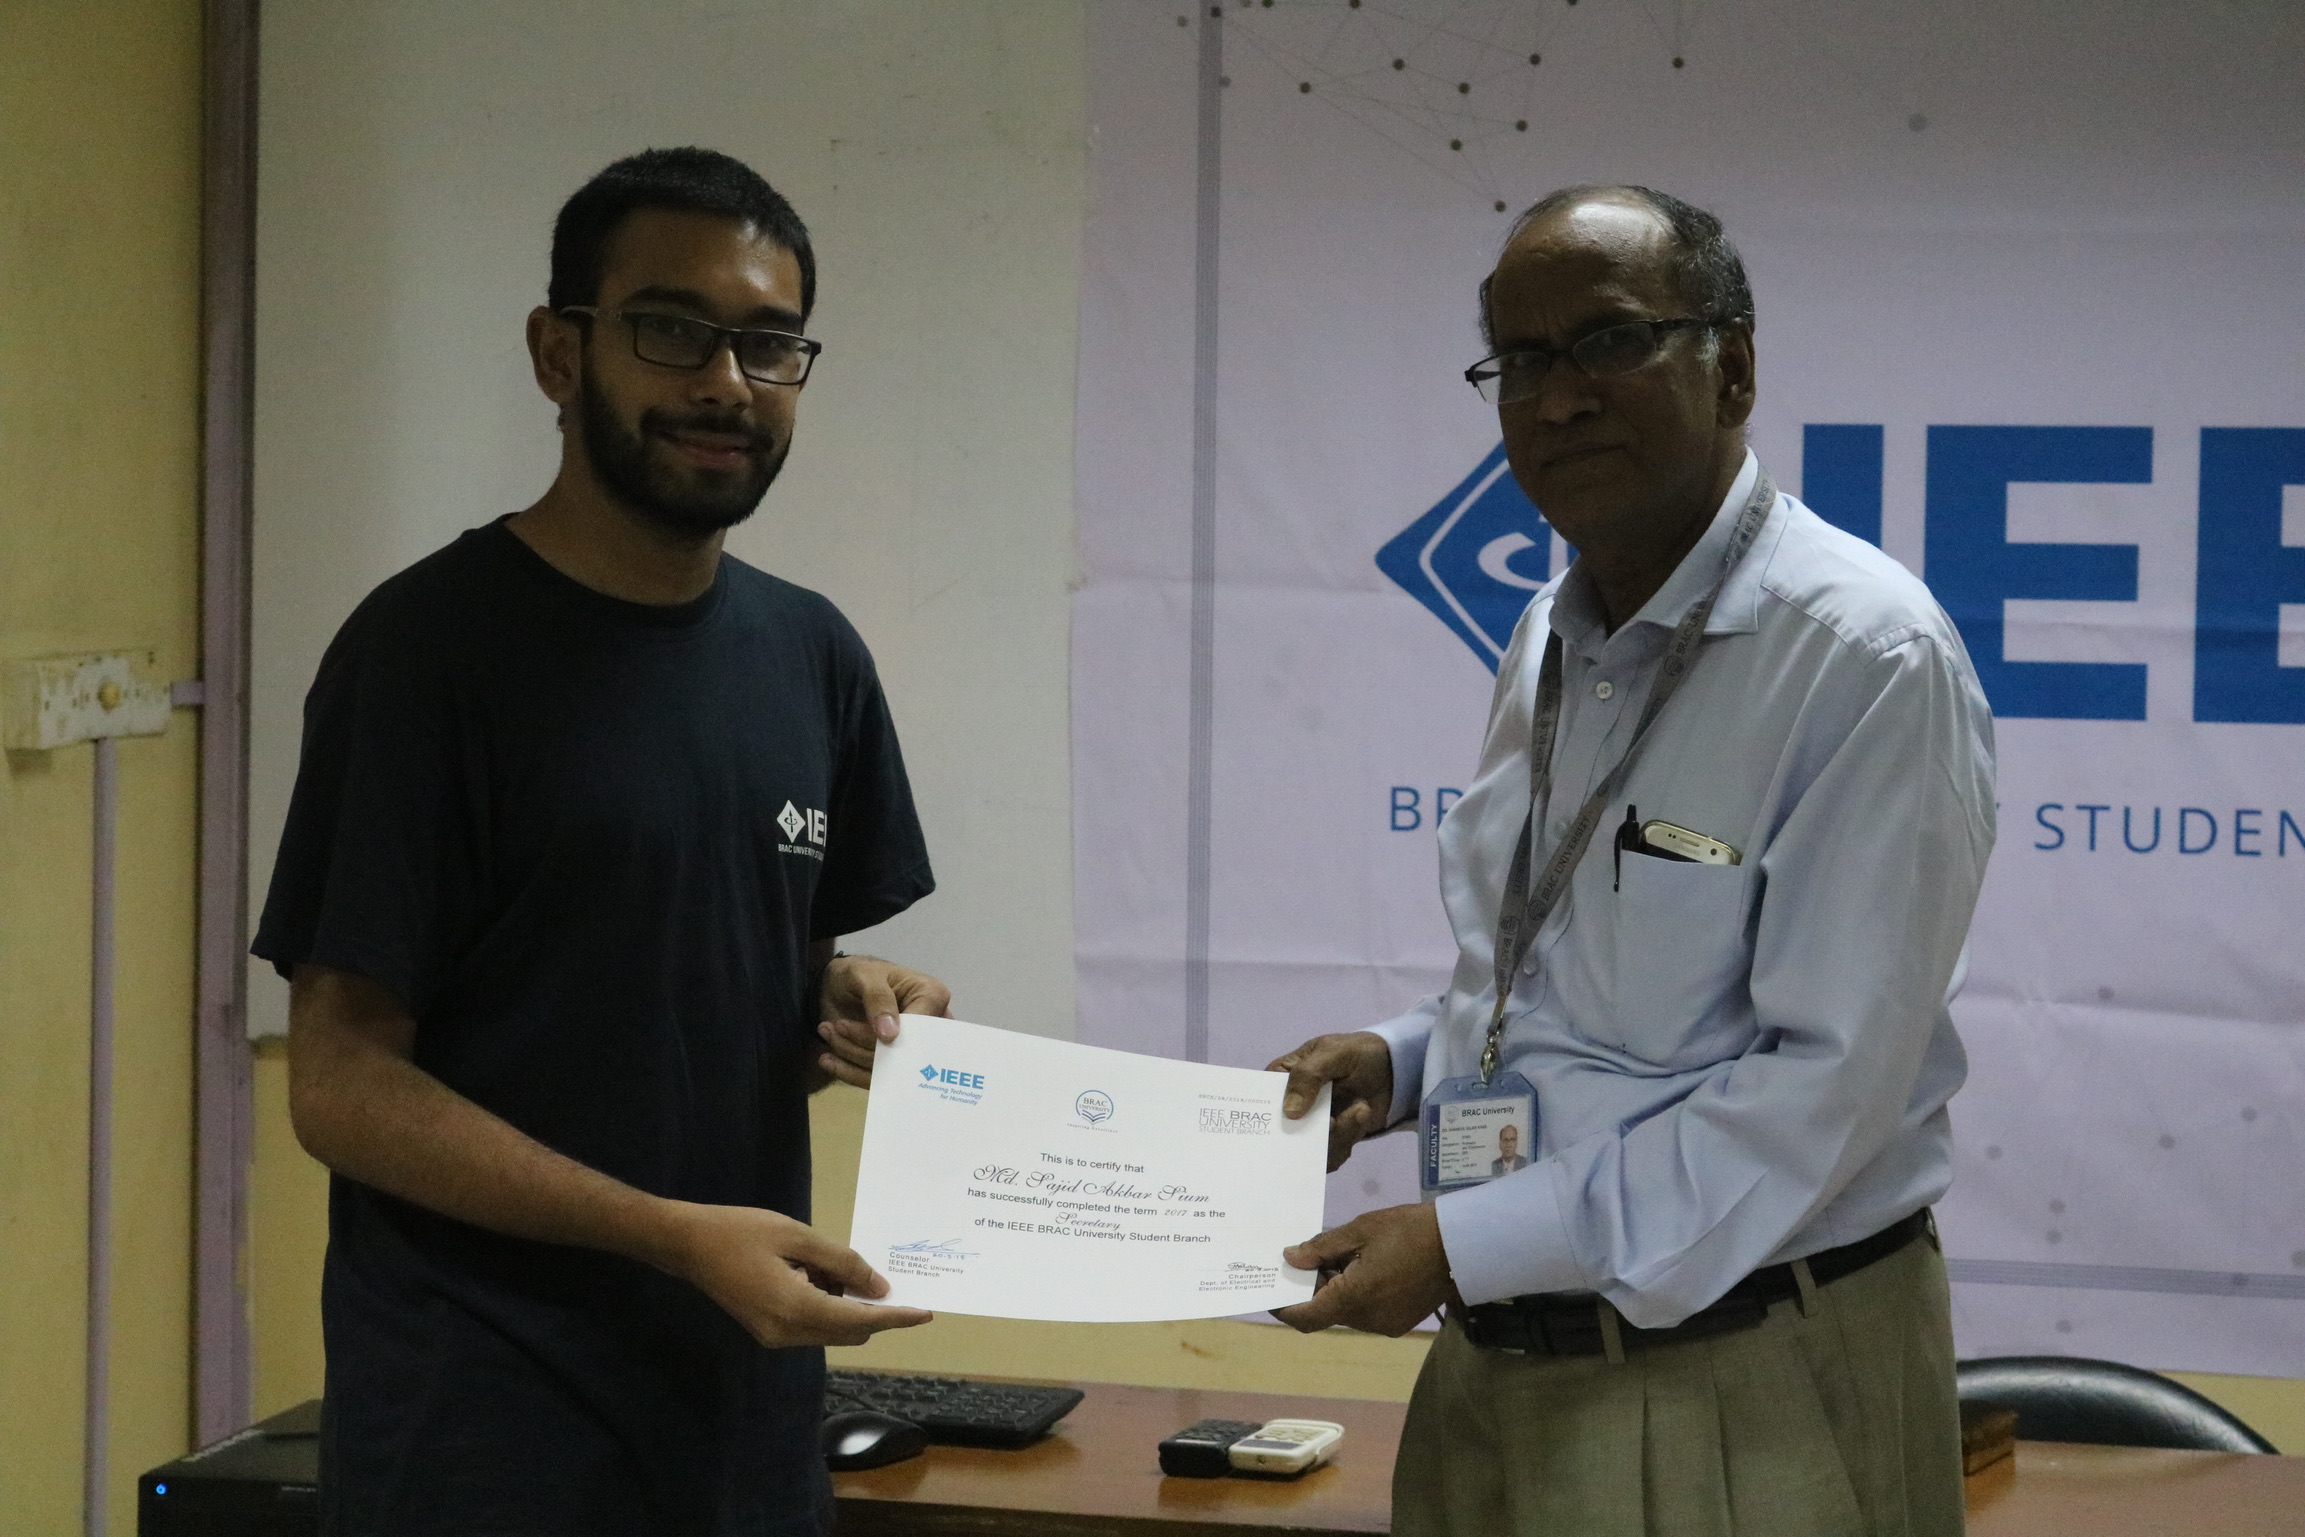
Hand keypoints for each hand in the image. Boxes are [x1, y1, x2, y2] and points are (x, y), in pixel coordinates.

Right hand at [663, 1201, 933, 1346]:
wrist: (687, 1245)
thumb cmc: (740, 1231)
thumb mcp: (797, 1236)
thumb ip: (842, 1262)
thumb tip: (880, 1288)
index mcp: (795, 1309)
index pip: (859, 1321)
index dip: (895, 1317)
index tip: (925, 1311)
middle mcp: (786, 1334)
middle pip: (848, 1332)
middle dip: (874, 1312)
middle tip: (890, 1278)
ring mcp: (774, 1337)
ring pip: (830, 1331)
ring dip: (848, 1307)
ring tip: (841, 1267)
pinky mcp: (767, 1331)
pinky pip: (812, 1325)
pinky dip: (828, 1306)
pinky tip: (819, 1275)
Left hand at [816, 954, 952, 1089]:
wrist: (838, 988)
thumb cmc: (857, 975)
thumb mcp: (864, 975)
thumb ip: (878, 999)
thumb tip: (890, 1036)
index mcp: (932, 997)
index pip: (917, 1029)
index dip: (886, 1036)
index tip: (846, 1027)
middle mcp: (930, 1028)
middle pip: (905, 1054)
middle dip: (863, 1048)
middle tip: (833, 1031)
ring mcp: (914, 1049)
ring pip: (888, 1070)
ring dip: (852, 1056)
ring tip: (828, 1034)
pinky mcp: (895, 1065)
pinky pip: (878, 1080)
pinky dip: (850, 1072)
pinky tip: (828, 1059)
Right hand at [1266, 1032, 1394, 1170]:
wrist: (1394, 1070)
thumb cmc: (1356, 1053)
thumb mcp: (1333, 1053)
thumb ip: (1309, 1075)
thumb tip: (1289, 1112)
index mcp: (1282, 1078)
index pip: (1261, 1102)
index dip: (1266, 1117)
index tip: (1284, 1125)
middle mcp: (1290, 1106)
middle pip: (1282, 1135)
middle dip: (1308, 1136)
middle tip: (1334, 1123)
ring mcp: (1311, 1126)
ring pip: (1307, 1151)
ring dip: (1335, 1138)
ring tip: (1359, 1110)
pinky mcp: (1330, 1141)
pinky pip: (1327, 1158)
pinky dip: (1345, 1145)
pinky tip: (1359, 1121)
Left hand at [1271, 1203, 1458, 1337]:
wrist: (1461, 1245)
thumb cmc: (1408, 1231)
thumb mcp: (1360, 1230)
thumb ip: (1321, 1247)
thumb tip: (1290, 1258)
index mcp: (1352, 1298)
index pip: (1305, 1317)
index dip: (1282, 1308)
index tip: (1269, 1292)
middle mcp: (1366, 1320)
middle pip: (1326, 1312)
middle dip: (1313, 1288)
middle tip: (1309, 1257)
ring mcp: (1385, 1324)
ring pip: (1346, 1312)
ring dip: (1336, 1289)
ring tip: (1341, 1256)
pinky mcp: (1399, 1322)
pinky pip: (1366, 1312)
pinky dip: (1356, 1294)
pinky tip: (1363, 1267)